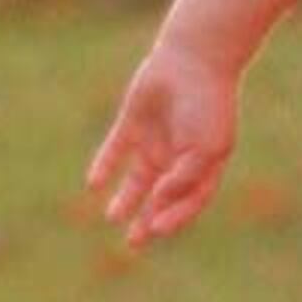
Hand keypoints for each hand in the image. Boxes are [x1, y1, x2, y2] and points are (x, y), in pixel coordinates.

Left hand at [85, 41, 239, 248]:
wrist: (193, 60)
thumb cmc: (208, 106)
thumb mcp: (206, 148)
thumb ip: (184, 178)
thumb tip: (157, 201)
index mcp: (203, 164)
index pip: (190, 201)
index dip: (175, 218)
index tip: (157, 230)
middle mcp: (178, 156)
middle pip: (161, 197)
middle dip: (148, 219)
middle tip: (134, 242)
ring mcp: (155, 139)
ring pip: (137, 178)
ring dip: (126, 199)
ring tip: (112, 217)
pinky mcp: (133, 123)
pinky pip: (115, 149)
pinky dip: (105, 166)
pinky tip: (93, 184)